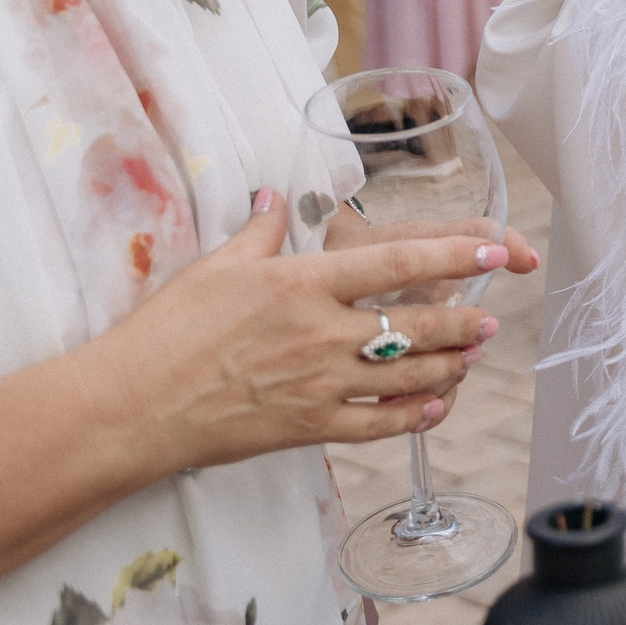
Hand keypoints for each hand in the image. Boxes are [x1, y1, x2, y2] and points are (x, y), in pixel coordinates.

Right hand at [90, 190, 524, 476]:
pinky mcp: (308, 427)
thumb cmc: (166, 331)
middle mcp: (322, 332)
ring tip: (471, 357)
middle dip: (463, 321)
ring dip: (449, 367)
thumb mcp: (215, 267)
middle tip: (490, 319)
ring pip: (407, 378)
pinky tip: (433, 408)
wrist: (130, 407)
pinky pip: (378, 424)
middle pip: (416, 326)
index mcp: (303, 283)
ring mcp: (319, 384)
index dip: (456, 257)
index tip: (495, 252)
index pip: (399, 263)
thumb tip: (272, 197)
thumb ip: (257, 231)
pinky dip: (413, 418)